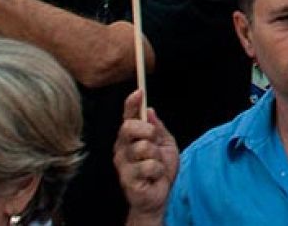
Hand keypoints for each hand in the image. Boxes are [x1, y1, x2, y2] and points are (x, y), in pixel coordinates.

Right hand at [115, 90, 178, 221]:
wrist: (159, 195)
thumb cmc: (160, 170)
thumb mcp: (165, 144)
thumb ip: (157, 128)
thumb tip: (149, 110)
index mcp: (130, 138)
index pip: (127, 117)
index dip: (131, 103)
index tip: (139, 91)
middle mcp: (122, 148)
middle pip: (130, 127)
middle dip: (148, 131)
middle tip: (155, 142)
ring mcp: (123, 164)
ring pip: (143, 148)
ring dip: (157, 157)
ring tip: (156, 166)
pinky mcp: (127, 178)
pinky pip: (149, 166)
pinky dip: (159, 171)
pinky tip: (154, 177)